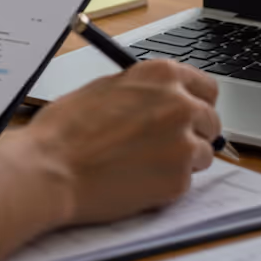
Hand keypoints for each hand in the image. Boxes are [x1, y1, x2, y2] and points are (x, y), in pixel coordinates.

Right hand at [0, 60, 220, 260]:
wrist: (50, 169)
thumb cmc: (67, 128)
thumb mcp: (107, 88)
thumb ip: (144, 90)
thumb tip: (161, 98)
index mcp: (162, 75)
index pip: (206, 87)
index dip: (196, 102)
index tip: (189, 114)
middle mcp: (180, 104)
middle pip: (210, 120)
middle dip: (194, 132)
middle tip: (166, 145)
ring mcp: (183, 143)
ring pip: (203, 153)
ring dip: (183, 160)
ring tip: (145, 164)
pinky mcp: (178, 180)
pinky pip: (186, 182)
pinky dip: (167, 184)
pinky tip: (137, 181)